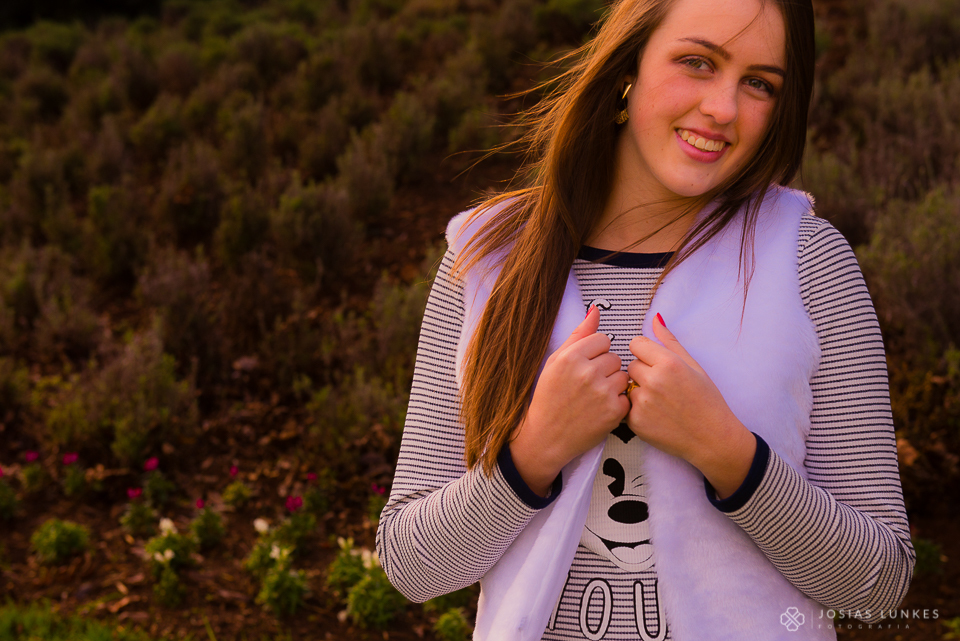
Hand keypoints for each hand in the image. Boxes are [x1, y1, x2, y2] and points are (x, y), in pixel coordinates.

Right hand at [510, 306, 630, 495]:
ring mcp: (601, 392)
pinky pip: (627, 396)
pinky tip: (601, 409)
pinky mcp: (613, 411)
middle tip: (588, 385)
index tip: (585, 367)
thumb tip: (595, 310)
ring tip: (595, 397)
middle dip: (605, 369)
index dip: (595, 353)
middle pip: (615, 357)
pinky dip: (618, 403)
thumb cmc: (549, 397)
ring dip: (613, 385)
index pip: (602, 339)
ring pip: (623, 375)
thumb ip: (578, 335)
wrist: (546, 436)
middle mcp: (586, 372)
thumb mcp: (555, 362)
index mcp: (570, 356)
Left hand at [626, 314, 755, 498]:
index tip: (656, 364)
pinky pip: (626, 406)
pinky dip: (636, 410)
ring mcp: (642, 402)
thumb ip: (670, 341)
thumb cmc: (707, 400)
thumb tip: (655, 318)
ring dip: (638, 391)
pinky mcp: (635, 422)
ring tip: (660, 402)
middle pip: (630, 365)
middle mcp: (653, 380)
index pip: (636, 344)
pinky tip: (656, 415)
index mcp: (668, 363)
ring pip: (627, 386)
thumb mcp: (694, 366)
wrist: (712, 439)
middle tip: (662, 387)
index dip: (646, 353)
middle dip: (642, 373)